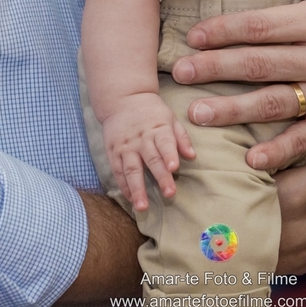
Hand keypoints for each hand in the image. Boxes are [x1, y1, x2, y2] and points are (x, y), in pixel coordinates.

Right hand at [100, 92, 194, 211]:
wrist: (122, 99)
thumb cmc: (151, 112)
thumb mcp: (170, 118)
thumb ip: (182, 137)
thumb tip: (192, 156)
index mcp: (158, 128)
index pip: (165, 142)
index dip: (170, 155)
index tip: (174, 168)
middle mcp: (141, 138)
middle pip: (151, 159)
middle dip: (160, 177)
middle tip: (170, 194)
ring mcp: (125, 146)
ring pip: (131, 169)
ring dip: (137, 188)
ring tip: (142, 206)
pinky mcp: (113, 152)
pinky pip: (118, 171)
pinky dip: (124, 186)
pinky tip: (130, 199)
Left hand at [170, 0, 305, 171]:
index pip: (261, 26)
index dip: (223, 32)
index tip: (193, 37)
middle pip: (260, 66)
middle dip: (214, 70)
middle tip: (179, 74)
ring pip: (277, 104)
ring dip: (233, 111)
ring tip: (197, 114)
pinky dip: (280, 151)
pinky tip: (250, 158)